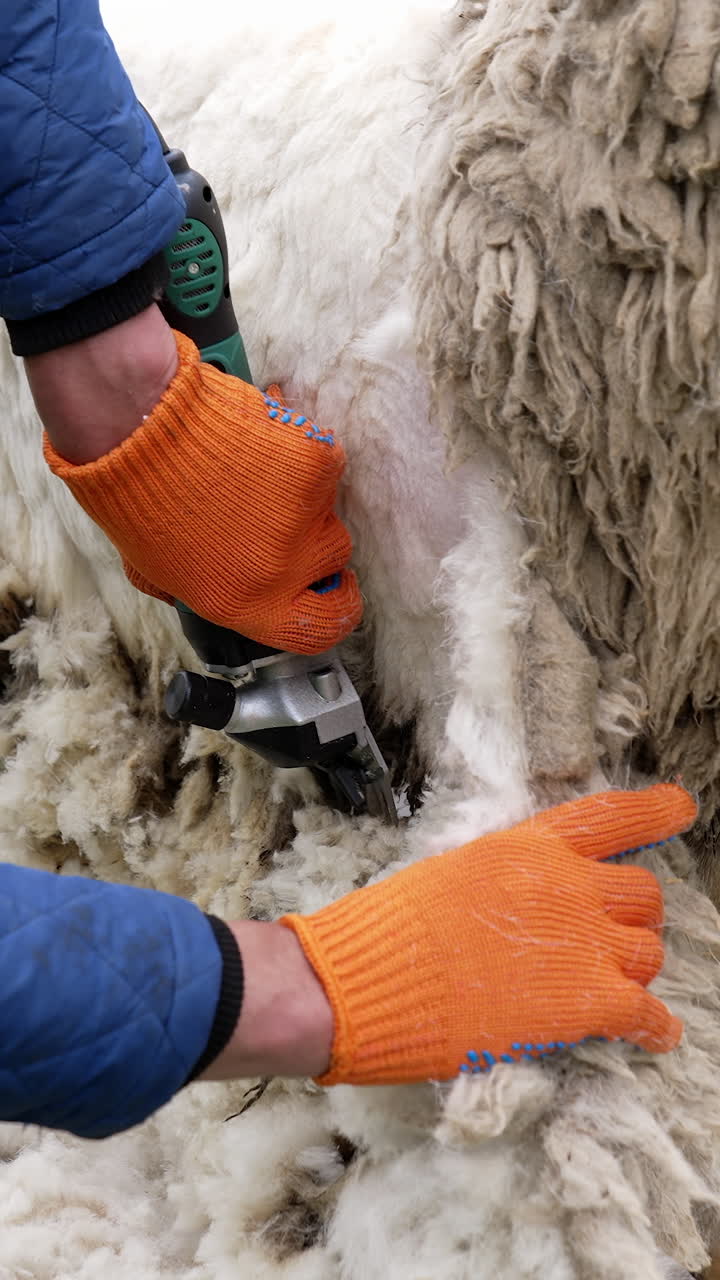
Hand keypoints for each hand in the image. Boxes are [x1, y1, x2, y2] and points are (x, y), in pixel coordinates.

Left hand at [36, 312, 360, 653]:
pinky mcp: (317, 466)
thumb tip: (235, 589)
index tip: (335, 586)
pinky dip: (298, 448)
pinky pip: (323, 459)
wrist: (138, 426)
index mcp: (249, 604)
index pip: (324, 627)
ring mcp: (306, 517)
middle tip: (272, 506)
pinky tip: (257, 441)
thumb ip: (207, 591)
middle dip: (311, 531)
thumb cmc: (137, 497)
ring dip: (301, 488)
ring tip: (250, 470)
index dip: (338, 605)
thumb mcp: (158, 572)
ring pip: (328, 503)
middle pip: (334, 557)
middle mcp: (285, 570)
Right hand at [280, 784, 696, 1084]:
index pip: (610, 816)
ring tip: (617, 988)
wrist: (365, 981)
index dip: (654, 810)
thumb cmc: (389, 928)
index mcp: (530, 845)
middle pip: (642, 893)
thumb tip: (520, 903)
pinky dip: (654, 1029)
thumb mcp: (451, 873)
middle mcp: (569, 884)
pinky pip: (646, 1015)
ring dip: (636, 969)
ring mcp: (584, 942)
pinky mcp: (587, 1002)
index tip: (681, 807)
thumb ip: (504, 881)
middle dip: (634, 916)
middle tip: (612, 939)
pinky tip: (656, 1036)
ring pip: (650, 952)